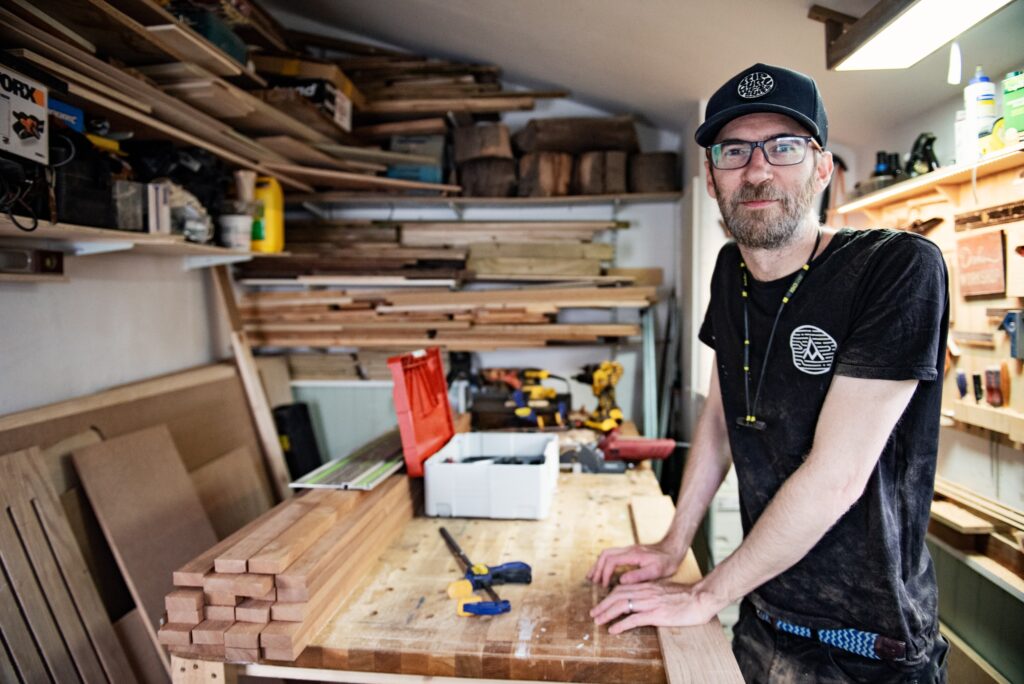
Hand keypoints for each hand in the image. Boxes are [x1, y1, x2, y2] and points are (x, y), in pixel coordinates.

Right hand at [586, 543, 680, 587]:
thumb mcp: (656, 571)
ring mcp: (629, 549)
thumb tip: (621, 581)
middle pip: (605, 554)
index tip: (603, 585)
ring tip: (593, 576)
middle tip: (593, 581)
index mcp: (633, 554)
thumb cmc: (668, 561)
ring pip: (607, 553)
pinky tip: (604, 571)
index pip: (611, 561)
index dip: (604, 573)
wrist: (674, 548)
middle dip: (597, 568)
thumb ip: (638, 575)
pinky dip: (605, 562)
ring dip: (599, 564)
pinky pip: (612, 554)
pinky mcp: (630, 552)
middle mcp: (628, 549)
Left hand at [589, 580, 727, 633]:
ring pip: (622, 605)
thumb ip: (653, 593)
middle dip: (603, 605)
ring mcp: (651, 603)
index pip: (622, 589)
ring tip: (598, 621)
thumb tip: (643, 600)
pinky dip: (621, 624)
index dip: (609, 596)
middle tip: (594, 614)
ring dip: (607, 613)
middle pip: (618, 595)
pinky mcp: (657, 614)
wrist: (701, 598)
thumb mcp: (665, 591)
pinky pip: (634, 619)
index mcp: (648, 586)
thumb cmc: (687, 597)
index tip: (602, 604)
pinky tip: (614, 629)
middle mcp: (646, 592)